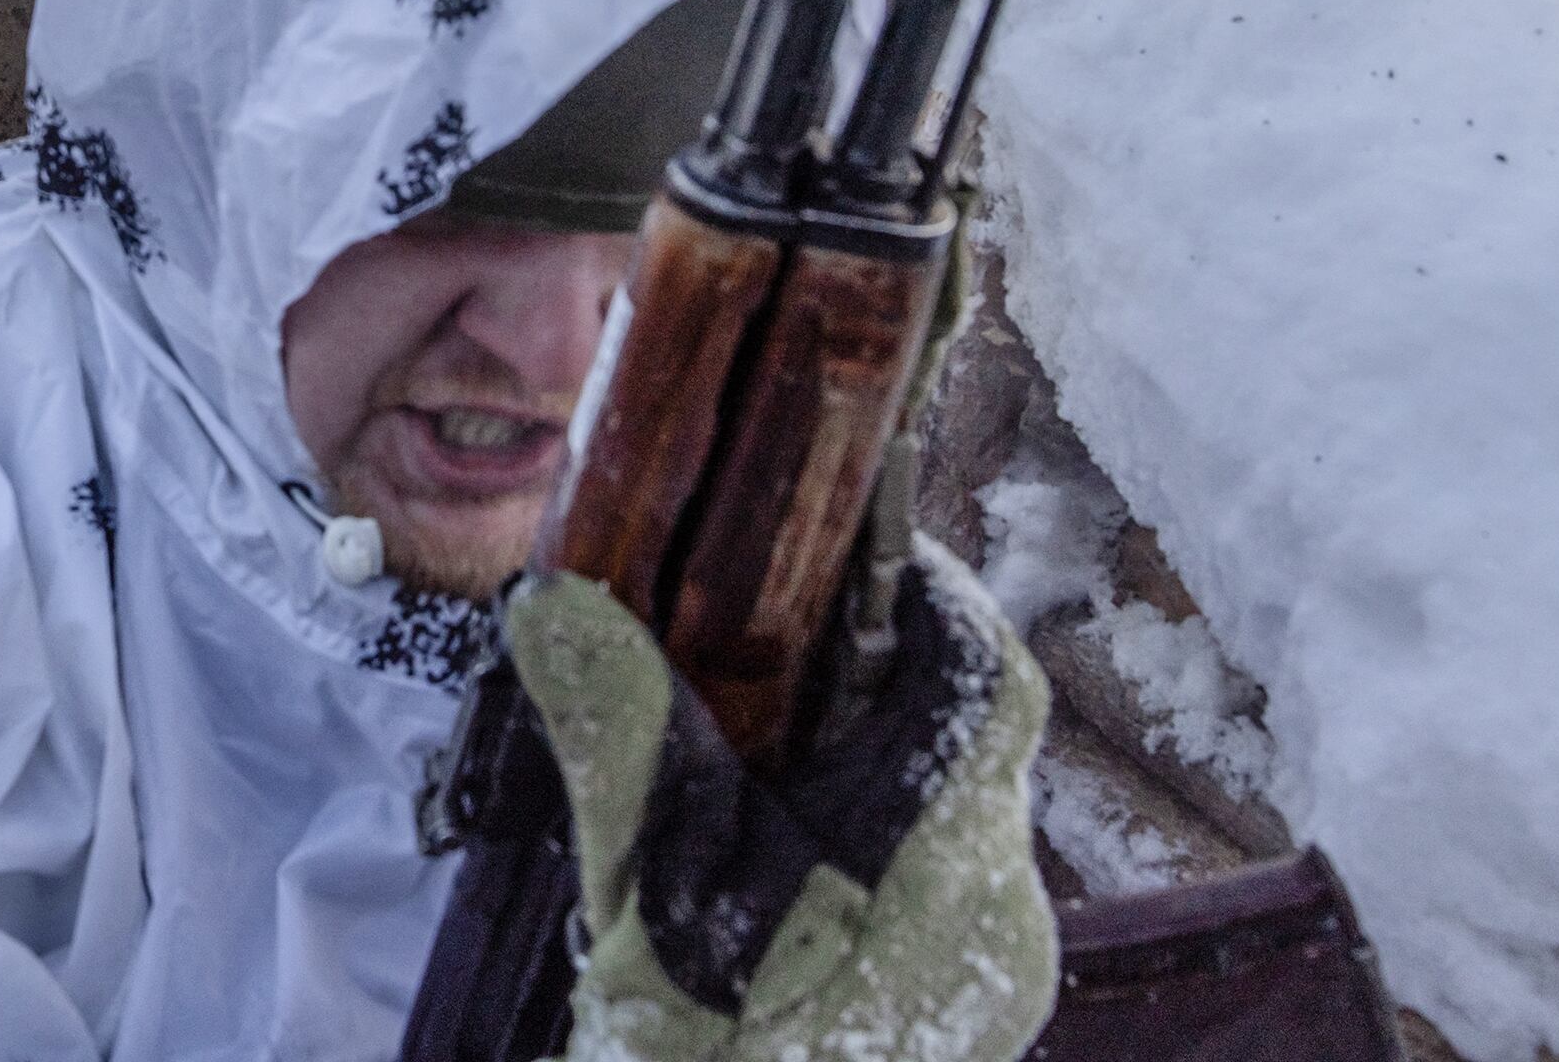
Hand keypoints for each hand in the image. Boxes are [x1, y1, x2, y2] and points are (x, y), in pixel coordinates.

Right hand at [508, 540, 1054, 1061]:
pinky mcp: (945, 1021)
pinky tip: (746, 849)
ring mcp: (982, 987)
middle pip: (960, 740)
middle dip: (858, 671)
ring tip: (723, 737)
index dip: (926, 592)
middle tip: (739, 634)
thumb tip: (556, 599)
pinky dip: (843, 837)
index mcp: (955, 881)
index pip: (990, 681)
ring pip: (934, 813)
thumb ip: (620, 744)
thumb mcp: (643, 909)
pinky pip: (916, 886)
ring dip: (843, 756)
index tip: (832, 545)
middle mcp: (1002, 927)